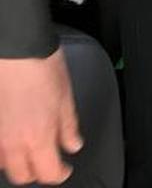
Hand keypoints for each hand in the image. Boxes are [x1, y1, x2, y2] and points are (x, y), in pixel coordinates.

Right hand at [0, 50, 81, 183]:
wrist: (17, 49)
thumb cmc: (41, 67)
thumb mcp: (66, 97)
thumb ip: (69, 126)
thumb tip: (73, 144)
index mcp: (38, 137)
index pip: (48, 174)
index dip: (60, 174)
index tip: (65, 168)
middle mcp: (14, 142)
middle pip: (22, 176)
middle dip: (37, 173)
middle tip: (47, 161)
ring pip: (4, 165)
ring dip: (17, 162)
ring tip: (29, 149)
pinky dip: (3, 150)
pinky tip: (12, 137)